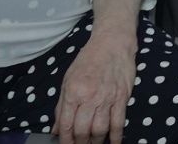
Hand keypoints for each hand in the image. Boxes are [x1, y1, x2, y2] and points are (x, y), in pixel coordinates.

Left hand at [55, 29, 135, 143]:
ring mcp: (107, 98)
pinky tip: (113, 142)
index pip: (66, 125)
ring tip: (93, 143)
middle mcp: (89, 97)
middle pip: (83, 131)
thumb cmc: (89, 59)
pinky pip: (118, 123)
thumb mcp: (68, 80)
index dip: (65, 140)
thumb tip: (56, 129)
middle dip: (80, 143)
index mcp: (73, 92)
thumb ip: (61, 106)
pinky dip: (115, 137)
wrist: (112, 43)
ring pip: (100, 130)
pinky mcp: (122, 98)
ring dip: (95, 142)